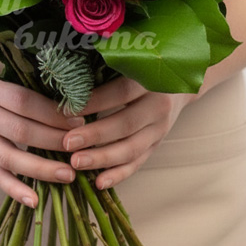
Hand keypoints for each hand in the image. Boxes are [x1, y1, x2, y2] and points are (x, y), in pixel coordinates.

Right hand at [0, 52, 81, 206]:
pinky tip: (35, 200)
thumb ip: (30, 78)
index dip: (52, 113)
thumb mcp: (3, 66)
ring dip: (41, 169)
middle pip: (20, 131)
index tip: (80, 118)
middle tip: (81, 147)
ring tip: (68, 175)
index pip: (25, 102)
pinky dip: (14, 189)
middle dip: (54, 141)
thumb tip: (74, 91)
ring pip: (9, 158)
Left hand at [62, 77, 193, 190]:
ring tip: (76, 163)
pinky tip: (98, 182)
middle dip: (94, 135)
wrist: (179, 85)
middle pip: (125, 124)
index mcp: (151, 81)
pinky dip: (118, 175)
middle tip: (66, 142)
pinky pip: (138, 163)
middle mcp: (158, 106)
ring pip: (131, 148)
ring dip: (102, 158)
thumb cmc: (144, 69)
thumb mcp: (133, 63)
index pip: (121, 92)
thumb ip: (107, 69)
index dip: (94, 102)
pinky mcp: (156, 145)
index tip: (66, 109)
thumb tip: (69, 77)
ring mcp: (159, 129)